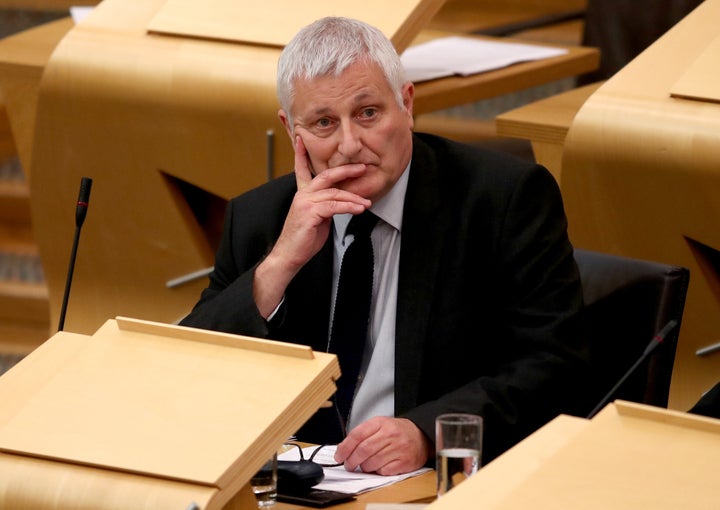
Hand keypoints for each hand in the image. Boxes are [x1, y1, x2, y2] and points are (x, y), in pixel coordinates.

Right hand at [253, 136, 370, 316]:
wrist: (290, 255)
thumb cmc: (303, 239)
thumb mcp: (317, 218)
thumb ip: (326, 206)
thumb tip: (341, 202)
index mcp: (303, 194)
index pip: (301, 169)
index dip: (301, 154)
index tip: (301, 138)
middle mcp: (303, 194)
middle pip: (327, 176)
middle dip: (346, 170)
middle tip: (363, 168)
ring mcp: (305, 202)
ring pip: (334, 193)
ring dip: (354, 198)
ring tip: (367, 202)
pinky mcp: (310, 213)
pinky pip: (334, 206)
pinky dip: (349, 207)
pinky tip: (359, 209)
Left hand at [333, 417, 431, 474]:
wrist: (421, 435)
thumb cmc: (397, 431)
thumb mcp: (379, 425)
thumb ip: (362, 434)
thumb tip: (343, 449)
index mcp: (381, 423)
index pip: (357, 435)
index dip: (345, 447)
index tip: (339, 456)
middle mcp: (390, 434)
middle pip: (363, 450)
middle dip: (351, 460)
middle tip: (348, 465)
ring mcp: (398, 448)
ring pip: (371, 463)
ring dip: (364, 467)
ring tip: (366, 465)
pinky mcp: (404, 462)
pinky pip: (383, 471)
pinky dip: (377, 471)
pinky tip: (379, 466)